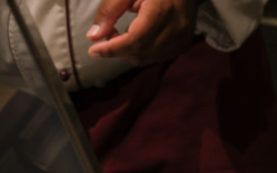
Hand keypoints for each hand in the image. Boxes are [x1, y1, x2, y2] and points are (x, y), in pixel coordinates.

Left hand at [86, 0, 200, 65]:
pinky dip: (142, 51)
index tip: (93, 51)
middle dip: (119, 49)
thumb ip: (109, 11)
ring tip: (125, 32)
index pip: (135, 40)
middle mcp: (176, 28)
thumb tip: (93, 37)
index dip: (112, 48)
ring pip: (146, 59)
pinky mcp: (183, 46)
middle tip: (110, 33)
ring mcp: (181, 40)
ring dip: (129, 51)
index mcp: (162, 10)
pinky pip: (156, 57)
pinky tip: (140, 36)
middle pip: (140, 53)